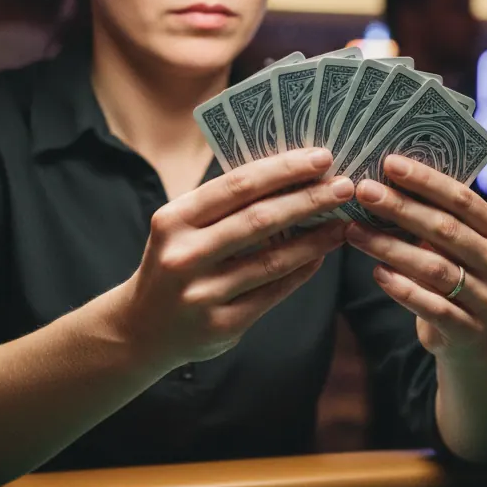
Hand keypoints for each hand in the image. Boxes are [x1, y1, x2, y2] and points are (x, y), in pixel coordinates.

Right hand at [123, 148, 354, 367]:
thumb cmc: (174, 262)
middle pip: (259, 220)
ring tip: (342, 223)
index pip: (236, 186)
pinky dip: (301, 271)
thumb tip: (290, 176)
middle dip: (308, 199)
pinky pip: (272, 292)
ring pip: (272, 260)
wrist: (141, 330)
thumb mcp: (181, 228)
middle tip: (345, 186)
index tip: (320, 157)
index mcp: (174, 220)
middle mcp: (184, 256)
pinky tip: (321, 255)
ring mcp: (202, 294)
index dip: (283, 170)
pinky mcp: (222, 326)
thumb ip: (223, 205)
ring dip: (314, 239)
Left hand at [347, 155, 486, 359]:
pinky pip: (432, 306)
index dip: (426, 180)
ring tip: (353, 231)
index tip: (388, 163)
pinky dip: (402, 289)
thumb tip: (386, 177)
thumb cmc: (457, 273)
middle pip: (446, 229)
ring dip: (390, 247)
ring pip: (434, 268)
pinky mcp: (469, 330)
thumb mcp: (457, 244)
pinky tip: (377, 272)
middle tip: (363, 191)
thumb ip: (436, 215)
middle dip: (400, 207)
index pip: (463, 199)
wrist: (476, 337)